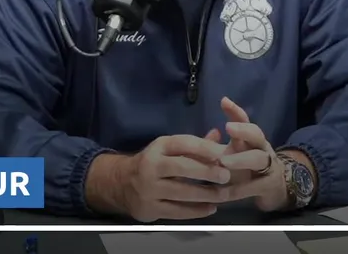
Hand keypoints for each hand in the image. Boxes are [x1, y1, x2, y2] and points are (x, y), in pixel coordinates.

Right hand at [115, 134, 231, 221]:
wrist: (121, 183)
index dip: (204, 148)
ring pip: (181, 192)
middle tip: (226, 176)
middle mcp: (151, 166)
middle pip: (183, 167)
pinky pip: (177, 211)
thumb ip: (194, 145)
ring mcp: (149, 189)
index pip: (183, 143)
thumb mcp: (169, 149)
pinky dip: (196, 211)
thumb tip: (218, 135)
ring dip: (206, 194)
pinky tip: (210, 208)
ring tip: (224, 195)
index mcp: (158, 147)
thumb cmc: (153, 163)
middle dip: (207, 172)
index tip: (223, 154)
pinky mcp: (150, 208)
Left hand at [215, 97, 287, 211]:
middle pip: (256, 135)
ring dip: (241, 159)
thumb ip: (215, 147)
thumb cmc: (248, 169)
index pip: (245, 121)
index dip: (235, 111)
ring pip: (258, 159)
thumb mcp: (233, 156)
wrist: (276, 189)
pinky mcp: (268, 187)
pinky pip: (253, 187)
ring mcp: (267, 167)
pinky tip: (221, 193)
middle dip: (243, 130)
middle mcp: (261, 149)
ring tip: (223, 161)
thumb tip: (210, 133)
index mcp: (251, 139)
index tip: (224, 102)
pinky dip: (236, 190)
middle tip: (228, 127)